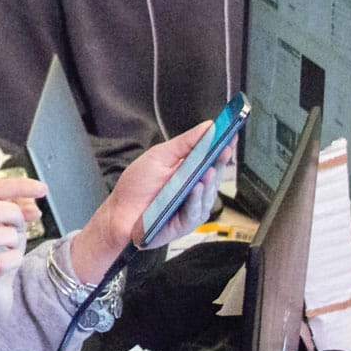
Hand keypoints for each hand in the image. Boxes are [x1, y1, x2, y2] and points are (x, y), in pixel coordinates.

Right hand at [0, 176, 43, 327]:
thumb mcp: (9, 232)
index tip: (43, 189)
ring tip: (15, 246)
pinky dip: (14, 259)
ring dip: (11, 238)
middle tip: (24, 224)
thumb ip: (18, 213)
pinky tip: (15, 261)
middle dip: (11, 213)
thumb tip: (32, 202)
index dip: (18, 186)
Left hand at [70, 123, 228, 280]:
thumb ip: (185, 142)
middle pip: (214, 175)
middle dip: (220, 163)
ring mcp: (191, 206)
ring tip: (209, 170)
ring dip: (210, 182)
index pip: (212, 157)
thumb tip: (208, 127)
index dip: (223, 146)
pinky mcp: (185, 223)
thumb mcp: (160, 156)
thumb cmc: (136, 186)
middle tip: (224, 150)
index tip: (231, 135)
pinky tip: (196, 189)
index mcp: (188, 170)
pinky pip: (195, 212)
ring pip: (209, 195)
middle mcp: (194, 189)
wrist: (119, 212)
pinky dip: (196, 200)